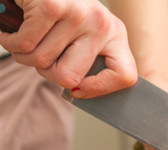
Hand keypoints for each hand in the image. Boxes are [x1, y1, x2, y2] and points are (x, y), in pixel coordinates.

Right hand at [0, 0, 136, 97]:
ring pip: (42, 62)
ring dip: (25, 55)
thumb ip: (89, 59)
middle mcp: (102, 24)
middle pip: (69, 78)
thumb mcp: (86, 33)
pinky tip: (15, 30)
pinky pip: (24, 44)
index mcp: (115, 35)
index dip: (99, 89)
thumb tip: (78, 92)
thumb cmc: (60, 12)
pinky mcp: (52, 5)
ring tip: (28, 36)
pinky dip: (11, 41)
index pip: (125, 75)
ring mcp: (78, 14)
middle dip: (46, 72)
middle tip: (42, 53)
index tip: (78, 89)